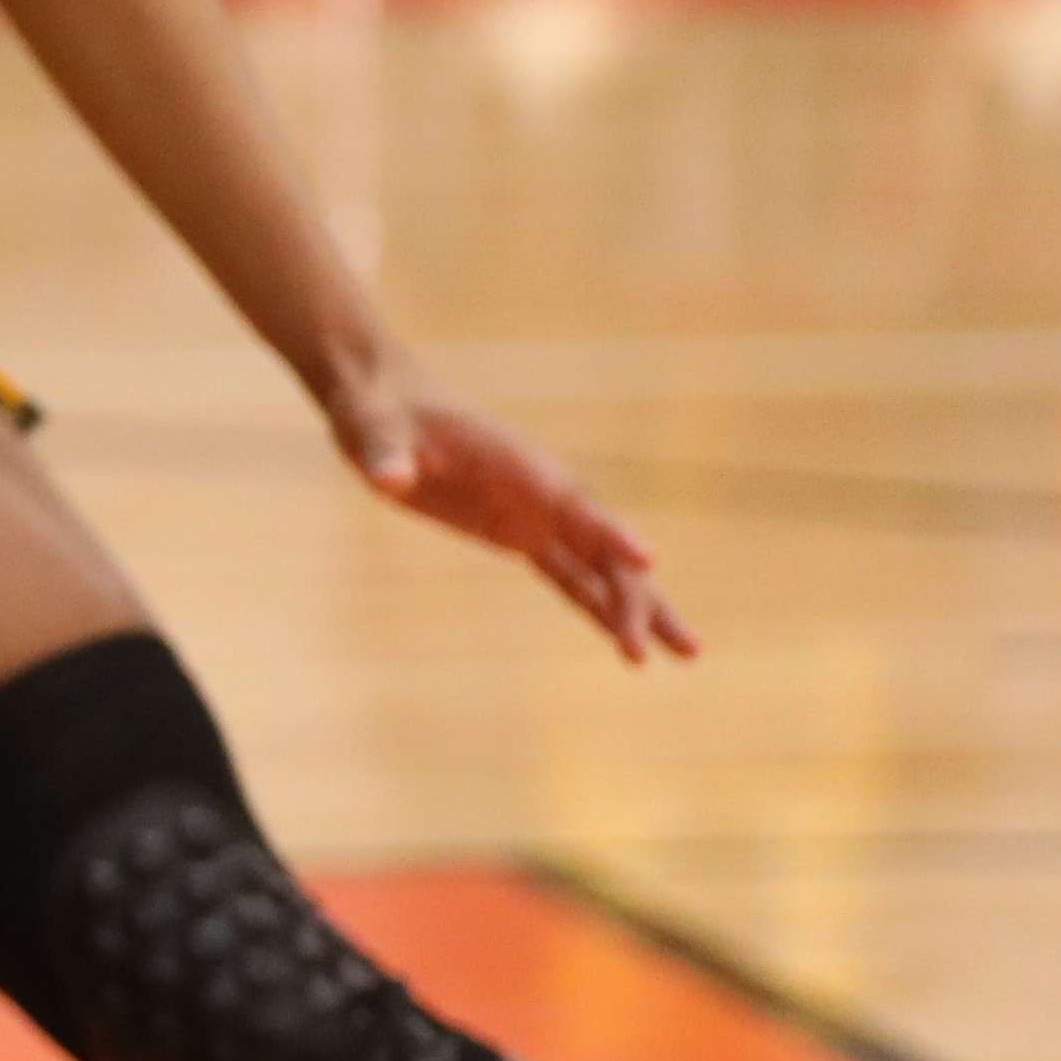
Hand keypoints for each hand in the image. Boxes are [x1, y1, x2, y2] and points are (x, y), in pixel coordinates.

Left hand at [330, 362, 699, 661]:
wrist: (385, 407)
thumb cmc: (379, 415)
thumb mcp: (373, 433)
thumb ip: (387, 457)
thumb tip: (389, 479)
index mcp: (517, 461)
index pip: (572, 502)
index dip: (608, 531)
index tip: (647, 560)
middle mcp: (542, 489)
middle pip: (601, 546)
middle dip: (629, 595)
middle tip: (643, 651)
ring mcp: (537, 513)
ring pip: (600, 567)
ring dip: (638, 608)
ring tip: (688, 653)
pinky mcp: (521, 532)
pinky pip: (571, 575)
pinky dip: (600, 606)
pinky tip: (626, 640)